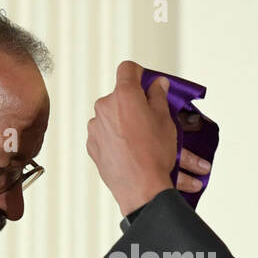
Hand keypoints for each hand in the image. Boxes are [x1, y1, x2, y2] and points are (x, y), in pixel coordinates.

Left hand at [86, 60, 211, 215]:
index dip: (139, 73)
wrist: (141, 187)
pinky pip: (105, 135)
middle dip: (135, 103)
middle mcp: (105, 107)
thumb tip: (157, 84)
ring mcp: (95, 127)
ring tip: (141, 140)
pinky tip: (131, 150)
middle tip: (150, 117)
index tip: (146, 81)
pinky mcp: (92, 145)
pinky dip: (116, 138)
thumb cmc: (154, 155)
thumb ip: (158, 96)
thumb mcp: (164, 120)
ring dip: (125, 122)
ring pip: (112, 117)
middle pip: (120, 96)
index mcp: (124, 95)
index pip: (128, 69)